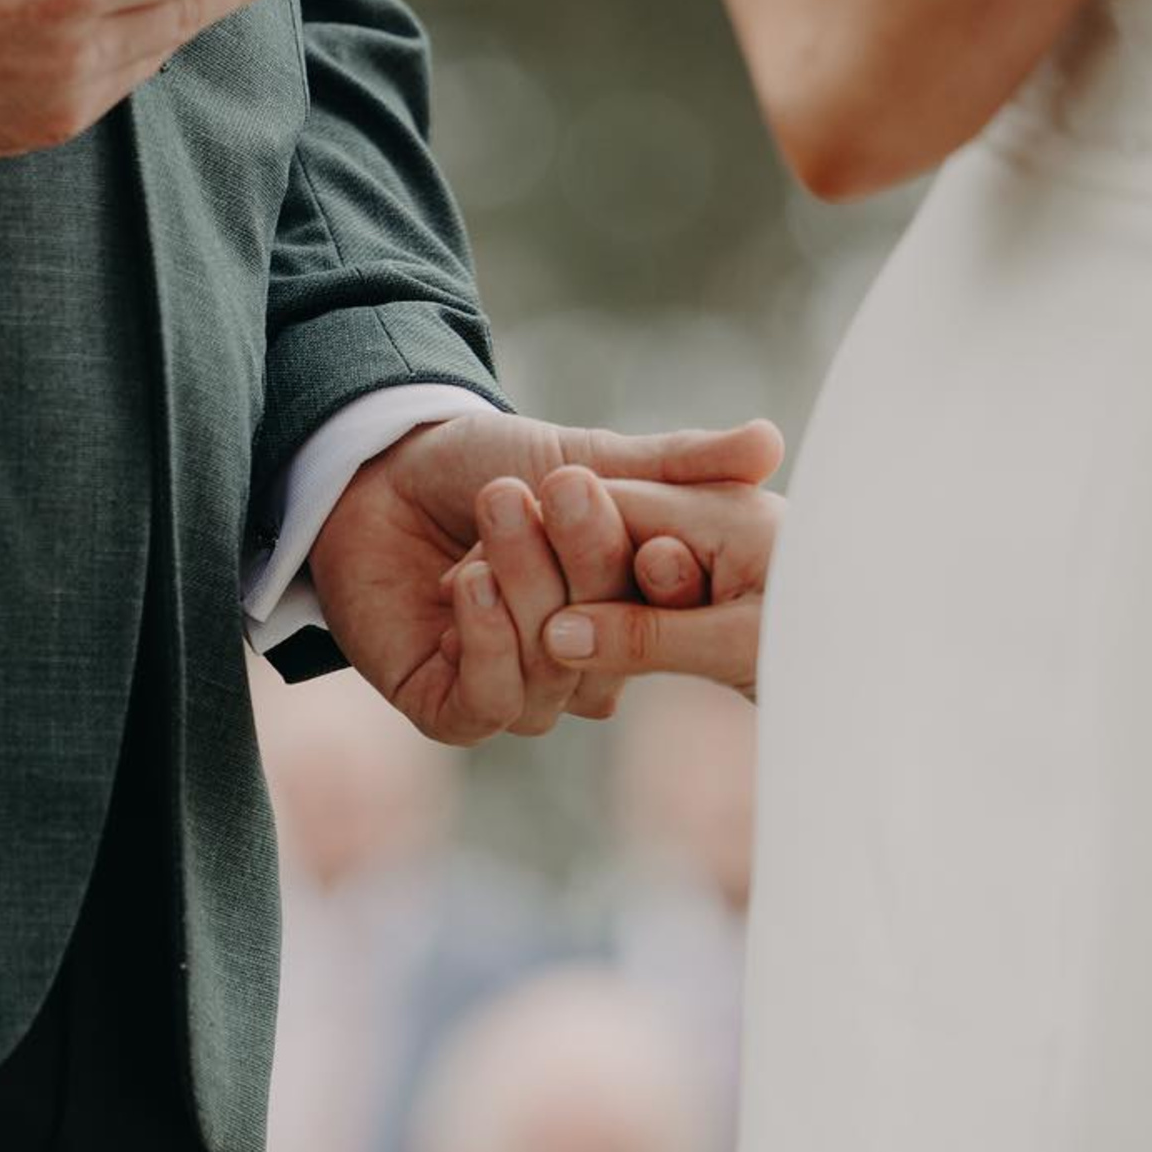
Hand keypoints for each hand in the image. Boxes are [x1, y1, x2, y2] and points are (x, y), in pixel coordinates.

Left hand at [308, 413, 783, 745]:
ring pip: (550, 670)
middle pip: (609, 643)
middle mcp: (578, 665)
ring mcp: (516, 691)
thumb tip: (773, 442)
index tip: (644, 515)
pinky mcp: (449, 709)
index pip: (663, 615)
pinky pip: (490, 703)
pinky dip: (485, 641)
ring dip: (526, 586)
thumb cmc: (486, 464)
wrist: (378, 471)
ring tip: (499, 509)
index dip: (659, 573)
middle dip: (583, 563)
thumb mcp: (590, 457)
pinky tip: (468, 582)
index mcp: (625, 616)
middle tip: (558, 487)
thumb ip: (677, 463)